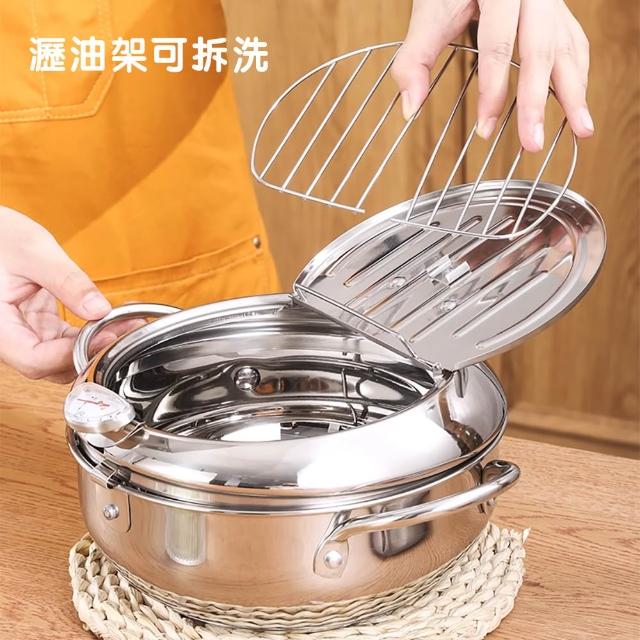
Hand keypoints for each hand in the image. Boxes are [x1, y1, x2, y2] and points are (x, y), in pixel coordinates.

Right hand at [0, 206, 118, 381]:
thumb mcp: (34, 253)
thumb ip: (67, 282)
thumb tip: (99, 309)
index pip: (34, 359)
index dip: (71, 355)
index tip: (104, 337)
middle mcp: (8, 337)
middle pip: (51, 365)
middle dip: (90, 353)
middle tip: (124, 331)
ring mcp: (25, 333)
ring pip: (62, 357)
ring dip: (94, 345)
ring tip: (126, 324)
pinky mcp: (39, 326)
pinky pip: (66, 341)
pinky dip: (90, 334)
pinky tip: (112, 320)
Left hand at [392, 0, 592, 151]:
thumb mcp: (430, 12)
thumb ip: (415, 58)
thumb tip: (410, 108)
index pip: (498, 45)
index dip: (493, 90)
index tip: (486, 128)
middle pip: (540, 50)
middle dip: (536, 101)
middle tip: (532, 143)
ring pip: (568, 46)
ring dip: (575, 92)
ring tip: (582, 130)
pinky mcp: (558, 9)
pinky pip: (574, 41)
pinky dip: (577, 73)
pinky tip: (577, 99)